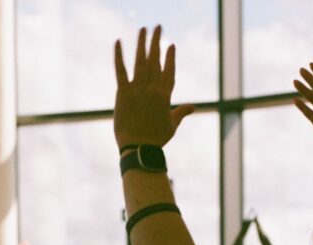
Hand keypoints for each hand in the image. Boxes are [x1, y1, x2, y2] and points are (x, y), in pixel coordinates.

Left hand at [113, 26, 195, 149]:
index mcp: (165, 96)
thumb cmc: (156, 140)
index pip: (168, 71)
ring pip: (141, 60)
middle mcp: (153, 89)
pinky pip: (121, 70)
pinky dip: (119, 55)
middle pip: (155, 60)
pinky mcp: (124, 93)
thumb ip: (181, 112)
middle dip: (157, 42)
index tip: (171, 46)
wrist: (140, 148)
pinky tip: (118, 42)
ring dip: (142, 43)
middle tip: (157, 27)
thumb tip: (193, 107)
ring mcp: (139, 89)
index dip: (170, 58)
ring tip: (143, 29)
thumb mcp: (172, 125)